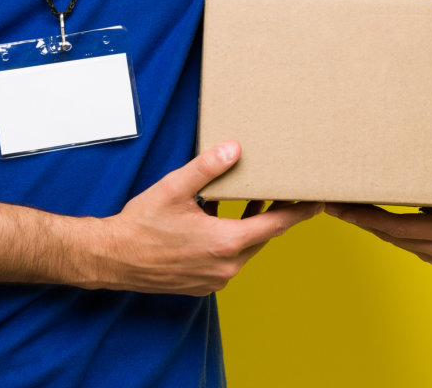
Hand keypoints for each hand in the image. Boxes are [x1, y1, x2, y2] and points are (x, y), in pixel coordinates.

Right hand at [89, 141, 321, 294]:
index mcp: (226, 242)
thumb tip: (234, 148)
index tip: (317, 201)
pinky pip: (229, 260)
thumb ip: (207, 168)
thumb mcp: (175, 188)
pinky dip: (232, 240)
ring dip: (250, 226)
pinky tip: (219, 220)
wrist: (115, 258)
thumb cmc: (143, 224)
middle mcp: (227, 265)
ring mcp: (216, 278)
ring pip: (246, 249)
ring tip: (253, 198)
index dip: (299, 212)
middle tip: (282, 190)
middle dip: (274, 214)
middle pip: (263, 236)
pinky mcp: (204, 283)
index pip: (276, 226)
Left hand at [324, 145, 431, 265]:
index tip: (339, 206)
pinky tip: (357, 210)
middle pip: (391, 234)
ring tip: (337, 204)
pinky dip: (379, 226)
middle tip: (327, 201)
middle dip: (358, 218)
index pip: (400, 228)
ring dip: (364, 222)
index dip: (367, 218)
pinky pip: (400, 239)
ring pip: (393, 238)